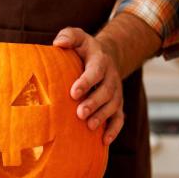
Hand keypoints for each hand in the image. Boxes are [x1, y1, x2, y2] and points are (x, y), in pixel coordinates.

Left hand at [53, 28, 123, 145]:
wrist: (105, 57)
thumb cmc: (84, 50)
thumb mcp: (78, 37)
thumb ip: (69, 36)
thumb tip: (58, 43)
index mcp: (100, 61)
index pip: (95, 71)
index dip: (86, 81)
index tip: (73, 92)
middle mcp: (111, 77)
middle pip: (106, 92)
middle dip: (94, 103)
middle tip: (80, 113)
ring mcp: (116, 92)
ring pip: (113, 106)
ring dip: (102, 117)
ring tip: (89, 126)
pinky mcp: (117, 104)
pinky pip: (120, 118)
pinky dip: (114, 130)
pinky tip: (104, 141)